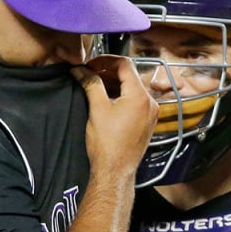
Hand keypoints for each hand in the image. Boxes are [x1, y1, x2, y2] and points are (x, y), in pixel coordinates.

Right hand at [71, 56, 157, 176]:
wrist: (115, 171)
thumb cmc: (107, 143)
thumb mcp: (97, 108)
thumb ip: (91, 84)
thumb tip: (80, 70)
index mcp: (140, 96)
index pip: (125, 64)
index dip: (106, 60)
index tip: (90, 64)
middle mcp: (150, 102)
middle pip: (129, 76)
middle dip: (108, 72)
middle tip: (89, 73)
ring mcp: (150, 113)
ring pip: (132, 89)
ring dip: (113, 84)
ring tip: (94, 85)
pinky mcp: (147, 122)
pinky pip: (135, 101)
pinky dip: (121, 96)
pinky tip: (105, 99)